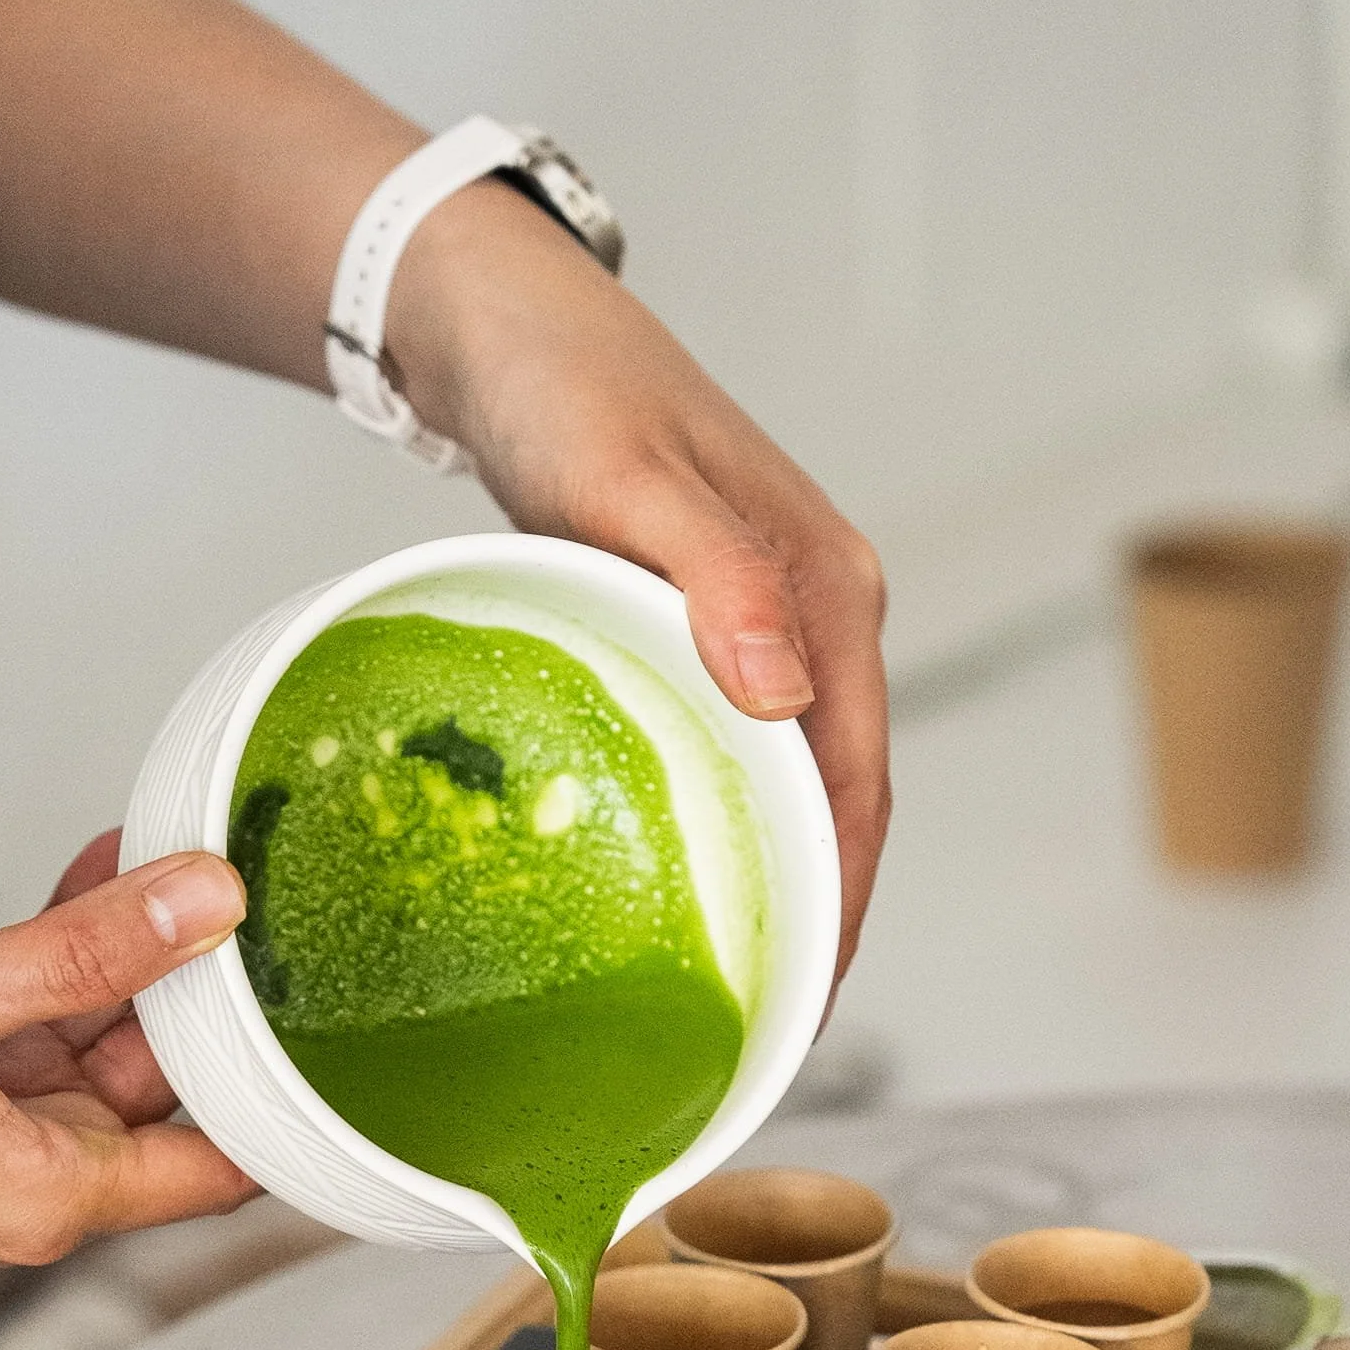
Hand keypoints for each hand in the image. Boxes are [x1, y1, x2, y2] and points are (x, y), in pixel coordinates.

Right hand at [0, 847, 252, 1265]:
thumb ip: (81, 953)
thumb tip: (210, 902)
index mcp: (56, 1190)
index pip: (227, 1162)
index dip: (288, 1091)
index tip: (340, 1009)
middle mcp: (37, 1175)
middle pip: (174, 1090)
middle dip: (217, 996)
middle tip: (273, 888)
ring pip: (108, 1044)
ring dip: (144, 956)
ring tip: (194, 851)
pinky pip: (41, 1019)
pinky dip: (75, 954)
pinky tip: (107, 869)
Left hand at [389, 185, 890, 982]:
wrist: (492, 314)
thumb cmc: (557, 384)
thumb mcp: (622, 479)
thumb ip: (712, 578)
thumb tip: (790, 696)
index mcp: (824, 589)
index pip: (857, 782)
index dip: (842, 903)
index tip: (805, 1004)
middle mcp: (812, 610)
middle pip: (838, 798)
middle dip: (818, 918)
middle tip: (764, 1035)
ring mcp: (762, 619)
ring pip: (788, 781)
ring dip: (774, 881)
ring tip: (729, 990)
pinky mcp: (702, 623)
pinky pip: (735, 750)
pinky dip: (723, 825)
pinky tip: (676, 883)